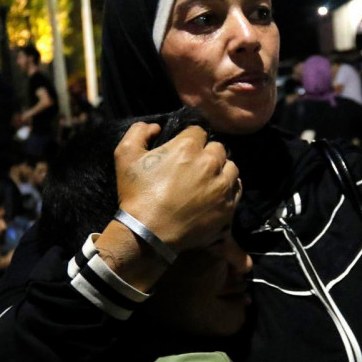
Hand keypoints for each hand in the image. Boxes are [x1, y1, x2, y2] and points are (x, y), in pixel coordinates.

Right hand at [115, 122, 239, 253]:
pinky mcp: (227, 206)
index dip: (190, 140)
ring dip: (221, 170)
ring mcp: (221, 186)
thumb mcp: (125, 155)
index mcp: (188, 146)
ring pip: (231, 167)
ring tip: (208, 180)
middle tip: (194, 168)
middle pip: (218, 149)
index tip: (183, 153)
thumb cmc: (136, 194)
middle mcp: (210, 162)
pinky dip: (228, 189)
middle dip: (207, 154)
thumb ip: (138, 131)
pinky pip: (236, 189)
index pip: (198, 132)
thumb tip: (155, 127)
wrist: (148, 233)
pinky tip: (215, 194)